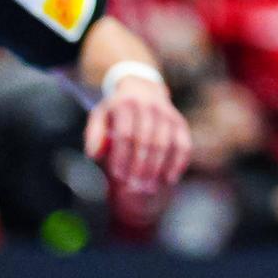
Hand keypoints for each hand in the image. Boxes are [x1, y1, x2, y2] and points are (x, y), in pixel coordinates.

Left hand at [84, 74, 192, 199]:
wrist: (143, 89)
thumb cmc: (117, 111)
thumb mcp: (100, 116)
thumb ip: (94, 135)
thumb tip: (94, 154)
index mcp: (126, 104)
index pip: (125, 133)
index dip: (121, 156)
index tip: (117, 176)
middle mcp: (149, 106)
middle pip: (146, 140)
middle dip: (140, 167)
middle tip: (134, 188)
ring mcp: (167, 113)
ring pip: (165, 144)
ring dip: (157, 168)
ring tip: (148, 189)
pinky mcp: (180, 122)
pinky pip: (183, 144)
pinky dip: (178, 163)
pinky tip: (169, 179)